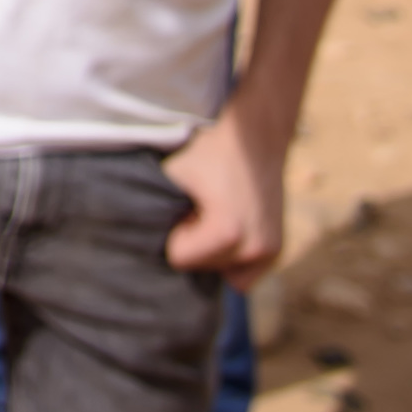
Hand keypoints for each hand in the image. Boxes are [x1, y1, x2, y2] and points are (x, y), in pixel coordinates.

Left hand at [163, 107, 287, 282]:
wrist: (254, 135)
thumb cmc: (208, 152)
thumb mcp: (173, 174)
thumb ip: (154, 208)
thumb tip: (135, 238)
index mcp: (227, 233)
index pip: (178, 258)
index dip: (176, 231)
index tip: (186, 206)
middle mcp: (254, 249)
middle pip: (202, 269)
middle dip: (195, 242)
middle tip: (201, 207)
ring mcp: (269, 252)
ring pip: (222, 275)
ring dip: (212, 252)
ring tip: (214, 216)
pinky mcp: (276, 249)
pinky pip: (243, 276)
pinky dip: (231, 260)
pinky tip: (227, 232)